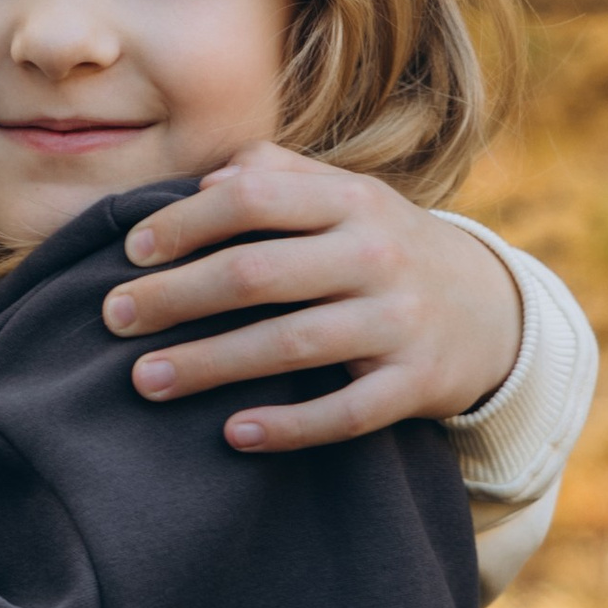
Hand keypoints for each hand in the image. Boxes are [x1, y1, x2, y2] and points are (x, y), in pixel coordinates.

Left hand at [99, 143, 524, 452]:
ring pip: (290, 345)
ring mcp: (399, 322)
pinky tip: (233, 433)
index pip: (253, 198)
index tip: (132, 252)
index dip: (185, 222)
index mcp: (351, 200)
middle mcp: (377, 254)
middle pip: (257, 274)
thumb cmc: (384, 248)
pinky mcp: (416, 385)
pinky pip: (344, 413)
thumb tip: (202, 180)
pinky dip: (287, 427)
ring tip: (145, 380)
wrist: (493, 312)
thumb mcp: (346, 197)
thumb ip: (276, 174)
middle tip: (113, 318)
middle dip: (176, 297)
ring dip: (209, 364)